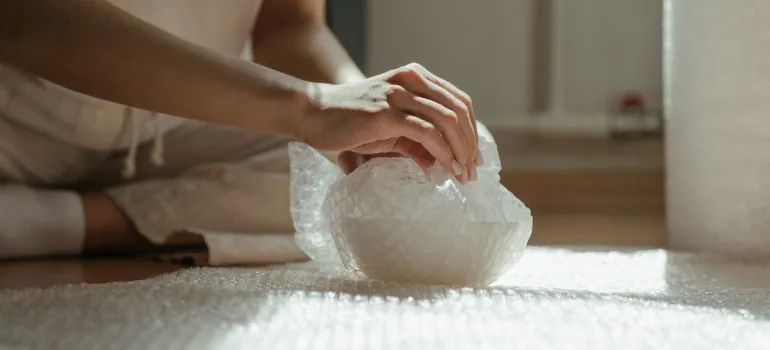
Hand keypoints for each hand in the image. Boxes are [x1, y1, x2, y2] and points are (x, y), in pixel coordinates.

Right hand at [300, 63, 478, 181]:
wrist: (312, 114)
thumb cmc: (348, 122)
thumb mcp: (389, 129)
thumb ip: (415, 142)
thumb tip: (439, 165)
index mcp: (415, 77)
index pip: (458, 101)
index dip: (471, 131)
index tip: (474, 158)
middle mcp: (410, 80)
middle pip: (459, 110)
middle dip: (470, 144)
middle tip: (473, 172)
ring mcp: (398, 94)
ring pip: (447, 120)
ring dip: (461, 151)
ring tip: (463, 175)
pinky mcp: (387, 113)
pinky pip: (427, 133)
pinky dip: (443, 153)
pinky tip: (447, 169)